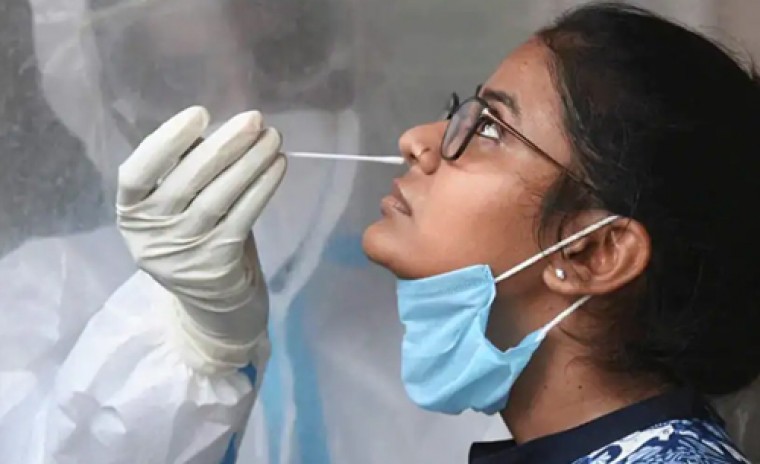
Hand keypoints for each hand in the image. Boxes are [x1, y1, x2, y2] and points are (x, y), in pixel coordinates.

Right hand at [116, 107, 286, 370]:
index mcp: (131, 213)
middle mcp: (150, 235)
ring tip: (274, 138)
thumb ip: (187, 172)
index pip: (136, 173)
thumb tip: (224, 129)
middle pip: (186, 180)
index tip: (199, 113)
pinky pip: (243, 217)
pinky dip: (262, 188)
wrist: (212, 302)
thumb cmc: (194, 237)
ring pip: (219, 197)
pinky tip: (278, 166)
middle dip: (224, 145)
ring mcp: (184, 252)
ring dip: (251, 163)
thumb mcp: (177, 207)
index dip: (165, 141)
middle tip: (254, 119)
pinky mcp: (217, 264)